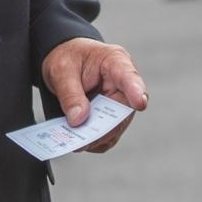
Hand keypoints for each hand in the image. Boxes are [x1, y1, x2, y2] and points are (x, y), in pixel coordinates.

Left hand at [41, 38, 148, 152]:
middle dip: (106, 127)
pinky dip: (94, 142)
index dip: (136, 90)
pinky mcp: (112, 118)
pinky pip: (108, 136)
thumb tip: (78, 120)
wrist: (66, 62)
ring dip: (98, 138)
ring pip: (117, 127)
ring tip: (76, 143)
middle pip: (123, 110)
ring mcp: (120, 103)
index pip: (129, 76)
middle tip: (85, 140)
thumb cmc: (68, 58)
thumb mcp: (61, 69)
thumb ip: (70, 93)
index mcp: (115, 61)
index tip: (140, 103)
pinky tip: (78, 142)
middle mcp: (123, 84)